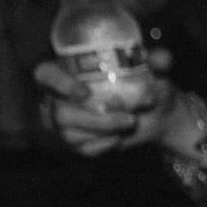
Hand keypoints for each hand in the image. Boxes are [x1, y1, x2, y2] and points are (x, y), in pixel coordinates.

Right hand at [33, 50, 178, 156]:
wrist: (159, 112)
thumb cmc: (149, 82)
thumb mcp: (156, 69)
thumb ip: (158, 60)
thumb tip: (161, 58)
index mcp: (71, 71)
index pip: (45, 74)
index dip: (58, 83)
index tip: (85, 92)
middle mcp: (62, 96)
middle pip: (58, 112)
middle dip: (93, 119)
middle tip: (128, 117)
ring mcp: (67, 122)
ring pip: (69, 133)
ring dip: (102, 131)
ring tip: (131, 123)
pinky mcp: (78, 142)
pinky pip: (82, 148)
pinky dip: (104, 145)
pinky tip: (120, 138)